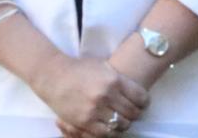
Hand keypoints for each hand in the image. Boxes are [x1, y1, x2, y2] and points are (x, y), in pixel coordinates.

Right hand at [26, 53, 148, 136]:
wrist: (53, 76)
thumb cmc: (80, 69)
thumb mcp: (105, 66)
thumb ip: (121, 79)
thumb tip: (137, 91)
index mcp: (115, 80)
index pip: (141, 97)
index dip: (144, 102)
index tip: (143, 104)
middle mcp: (107, 95)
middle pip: (132, 112)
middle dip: (136, 114)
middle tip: (134, 113)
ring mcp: (95, 110)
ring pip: (120, 124)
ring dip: (124, 124)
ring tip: (122, 121)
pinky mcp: (83, 121)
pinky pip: (105, 133)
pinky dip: (111, 132)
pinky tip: (110, 127)